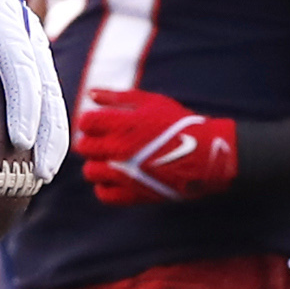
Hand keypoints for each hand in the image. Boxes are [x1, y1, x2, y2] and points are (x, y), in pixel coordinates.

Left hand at [0, 0, 60, 171]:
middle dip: (22, 98)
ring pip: (43, 76)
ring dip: (47, 122)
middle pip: (18, 53)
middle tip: (15, 141)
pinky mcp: (35, 43)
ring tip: (42, 170)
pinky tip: (41, 170)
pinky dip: (50, 126)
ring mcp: (21, 27)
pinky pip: (49, 87)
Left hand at [75, 88, 237, 202]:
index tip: (100, 123)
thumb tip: (91, 93)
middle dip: (91, 142)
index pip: (85, 122)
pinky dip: (105, 186)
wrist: (205, 155)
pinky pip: (104, 194)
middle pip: (84, 147)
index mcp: (122, 125)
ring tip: (111, 160)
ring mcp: (124, 174)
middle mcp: (118, 150)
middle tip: (105, 141)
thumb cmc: (180, 124)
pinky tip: (116, 178)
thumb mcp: (151, 101)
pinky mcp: (132, 194)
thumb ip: (118, 96)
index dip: (90, 121)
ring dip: (97, 164)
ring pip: (90, 172)